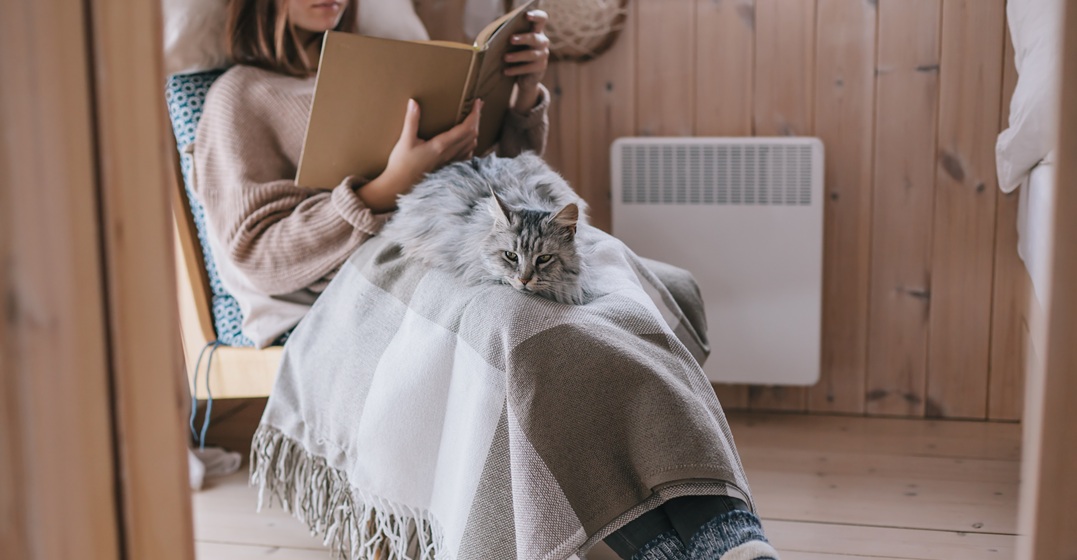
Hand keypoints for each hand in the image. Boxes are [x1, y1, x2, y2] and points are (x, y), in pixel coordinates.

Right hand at [356, 99, 481, 211]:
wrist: (399, 187)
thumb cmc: (400, 165)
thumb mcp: (405, 141)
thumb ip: (411, 120)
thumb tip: (413, 102)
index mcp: (441, 145)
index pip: (466, 128)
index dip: (475, 114)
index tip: (478, 102)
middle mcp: (450, 154)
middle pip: (473, 135)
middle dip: (478, 119)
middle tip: (478, 107)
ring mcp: (450, 163)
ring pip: (472, 145)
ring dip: (475, 131)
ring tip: (473, 120)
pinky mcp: (447, 169)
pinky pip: (466, 156)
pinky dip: (471, 145)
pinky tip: (467, 141)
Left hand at [504, 10, 548, 113]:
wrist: (526, 76)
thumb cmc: (517, 53)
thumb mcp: (513, 43)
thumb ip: (509, 35)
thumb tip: (492, 37)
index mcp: (536, 30)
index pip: (541, 18)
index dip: (536, 16)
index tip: (526, 15)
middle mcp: (542, 41)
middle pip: (535, 38)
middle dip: (523, 38)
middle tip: (511, 39)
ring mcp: (543, 55)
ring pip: (531, 54)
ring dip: (517, 56)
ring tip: (505, 58)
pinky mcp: (541, 68)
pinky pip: (528, 68)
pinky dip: (516, 69)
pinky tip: (506, 71)